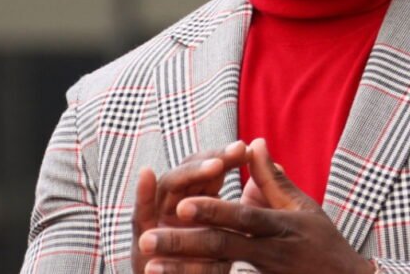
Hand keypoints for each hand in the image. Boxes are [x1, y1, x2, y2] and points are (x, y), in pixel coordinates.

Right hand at [131, 141, 250, 273]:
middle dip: (213, 161)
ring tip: (214, 164)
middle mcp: (172, 210)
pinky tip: (147, 174)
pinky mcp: (139, 245)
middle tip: (238, 150)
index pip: (208, 173)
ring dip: (189, 173)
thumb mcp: (230, 245)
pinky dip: (142, 194)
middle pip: (191, 174)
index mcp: (193, 206)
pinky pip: (140, 214)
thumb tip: (270, 171)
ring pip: (169, 187)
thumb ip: (244, 208)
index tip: (248, 148)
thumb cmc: (206, 273)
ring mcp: (153, 223)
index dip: (225, 159)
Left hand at [139, 138, 374, 273]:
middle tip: (145, 239)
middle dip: (183, 242)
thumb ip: (272, 179)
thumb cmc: (323, 242)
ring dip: (183, 269)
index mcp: (281, 226)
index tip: (180, 204)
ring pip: (218, 270)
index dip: (213, 209)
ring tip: (150, 267)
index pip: (242, 216)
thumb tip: (253, 143)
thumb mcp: (303, 207)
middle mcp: (271, 252)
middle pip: (222, 246)